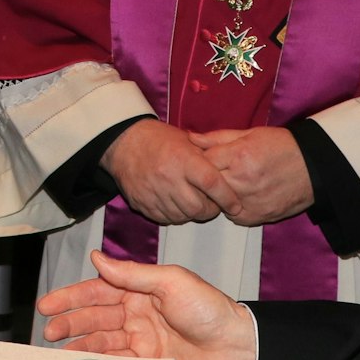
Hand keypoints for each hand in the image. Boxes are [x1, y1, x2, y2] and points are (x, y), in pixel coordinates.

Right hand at [38, 251, 256, 359]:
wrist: (238, 348)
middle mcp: (136, 314)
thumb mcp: (171, 281)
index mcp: (140, 290)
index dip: (71, 297)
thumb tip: (98, 258)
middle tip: (48, 332)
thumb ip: (133, 274)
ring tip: (57, 353)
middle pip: (94, 318)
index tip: (48, 304)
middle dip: (69, 323)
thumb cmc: (210, 309)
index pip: (97, 291)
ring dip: (79, 346)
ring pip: (101, 343)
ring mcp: (141, 341)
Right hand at [100, 120, 238, 224]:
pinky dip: (175, 215)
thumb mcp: (187, 140)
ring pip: (182, 217)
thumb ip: (208, 157)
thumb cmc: (159, 139)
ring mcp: (153, 192)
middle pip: (198, 207)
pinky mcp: (142, 203)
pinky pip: (165, 219)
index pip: (212, 183)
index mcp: (183, 159)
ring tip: (193, 202)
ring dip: (192, 214)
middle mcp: (168, 177)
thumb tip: (231, 173)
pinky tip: (176, 204)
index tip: (235, 205)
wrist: (124, 143)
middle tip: (212, 204)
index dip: (227, 198)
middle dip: (210, 210)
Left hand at [186, 126, 313, 225]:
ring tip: (228, 184)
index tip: (199, 160)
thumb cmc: (281, 146)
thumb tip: (190, 138)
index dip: (198, 162)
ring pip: (217, 203)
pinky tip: (240, 197)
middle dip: (204, 181)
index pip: (203, 163)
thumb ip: (217, 138)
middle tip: (210, 175)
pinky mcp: (258, 217)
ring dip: (217, 197)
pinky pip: (234, 217)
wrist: (314, 166)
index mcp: (239, 156)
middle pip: (207, 186)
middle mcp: (243, 181)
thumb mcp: (249, 134)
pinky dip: (232, 209)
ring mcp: (251, 202)